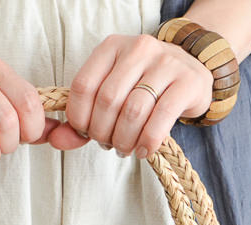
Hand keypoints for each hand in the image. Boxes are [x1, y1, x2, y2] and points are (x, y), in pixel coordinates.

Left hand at [46, 34, 215, 158]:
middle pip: (108, 100)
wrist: (193, 71)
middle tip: (109, 144)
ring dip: (124, 140)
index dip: (79, 118)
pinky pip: (161, 117)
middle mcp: (138, 48)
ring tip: (125, 149)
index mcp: (112, 47)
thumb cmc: (145, 87)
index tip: (86, 133)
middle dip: (103, 132)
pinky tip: (144, 150)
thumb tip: (57, 141)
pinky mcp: (188, 81)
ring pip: (133, 110)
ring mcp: (166, 62)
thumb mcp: (112, 93)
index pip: (83, 86)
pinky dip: (148, 141)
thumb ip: (82, 117)